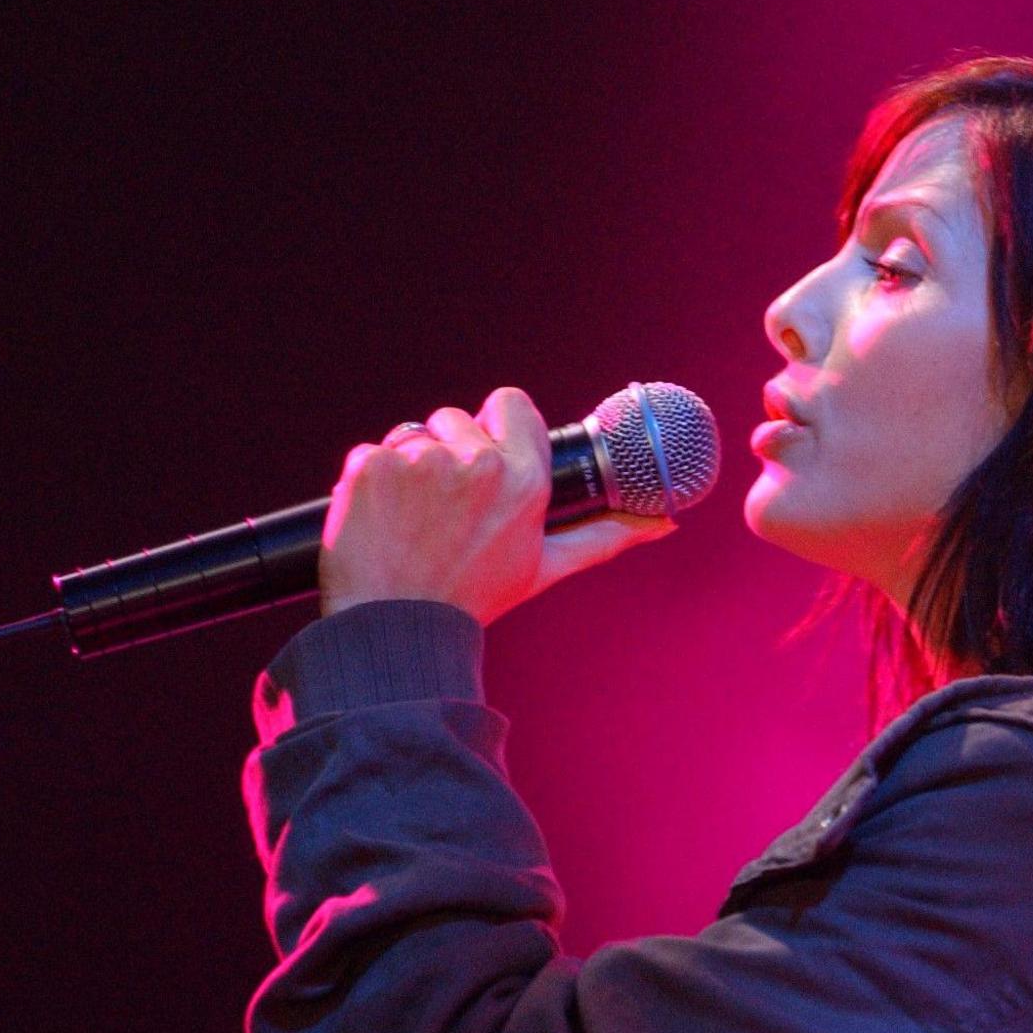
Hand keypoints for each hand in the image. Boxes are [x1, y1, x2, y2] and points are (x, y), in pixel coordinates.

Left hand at [318, 386, 677, 625]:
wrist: (395, 629)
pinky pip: (369, 453)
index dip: (495, 426)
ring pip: (411, 436)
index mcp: (523, 480)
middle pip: (456, 419)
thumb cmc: (473, 597)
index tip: (485, 453)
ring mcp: (419, 461)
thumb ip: (604, 536)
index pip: (510, 403)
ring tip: (410, 519)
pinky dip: (369, 482)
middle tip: (444, 508)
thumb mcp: (544, 566)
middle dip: (448, 452)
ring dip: (407, 468)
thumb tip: (663, 524)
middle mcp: (475, 463)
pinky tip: (379, 520)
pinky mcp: (370, 467)